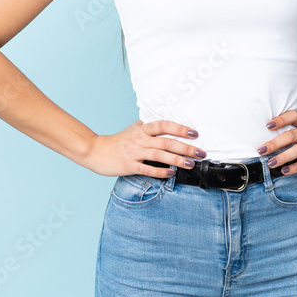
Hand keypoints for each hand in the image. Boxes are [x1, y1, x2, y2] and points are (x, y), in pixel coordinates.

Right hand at [84, 119, 206, 177]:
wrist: (95, 151)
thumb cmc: (116, 141)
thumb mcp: (132, 129)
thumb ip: (147, 126)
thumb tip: (162, 121)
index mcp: (142, 129)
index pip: (164, 125)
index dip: (179, 128)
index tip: (194, 133)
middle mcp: (140, 139)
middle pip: (166, 142)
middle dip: (185, 147)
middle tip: (201, 152)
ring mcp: (134, 152)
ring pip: (159, 155)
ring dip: (177, 160)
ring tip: (190, 164)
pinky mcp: (129, 165)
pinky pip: (147, 168)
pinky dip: (160, 172)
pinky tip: (171, 174)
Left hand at [257, 110, 296, 173]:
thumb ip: (296, 133)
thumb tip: (272, 143)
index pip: (294, 116)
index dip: (281, 119)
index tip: (267, 126)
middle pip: (292, 135)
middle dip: (275, 143)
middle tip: (261, 150)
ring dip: (283, 156)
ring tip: (271, 163)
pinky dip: (296, 167)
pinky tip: (285, 170)